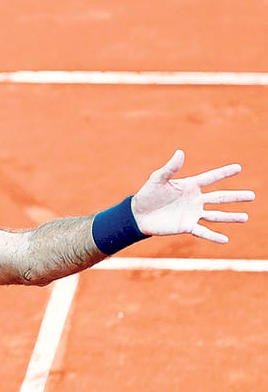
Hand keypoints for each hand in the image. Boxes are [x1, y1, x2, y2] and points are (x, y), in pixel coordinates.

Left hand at [132, 150, 254, 242]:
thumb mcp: (158, 179)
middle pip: (219, 198)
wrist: (138, 214)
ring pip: (216, 215)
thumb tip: (180, 152)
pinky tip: (225, 239)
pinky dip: (213, 236)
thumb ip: (170, 168)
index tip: (238, 167)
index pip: (210, 178)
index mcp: (189, 186)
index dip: (224, 173)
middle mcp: (195, 199)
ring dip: (230, 217)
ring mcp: (192, 213)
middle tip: (253, 195)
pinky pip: (203, 231)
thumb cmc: (147, 194)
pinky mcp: (187, 226)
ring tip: (245, 217)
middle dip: (236, 197)